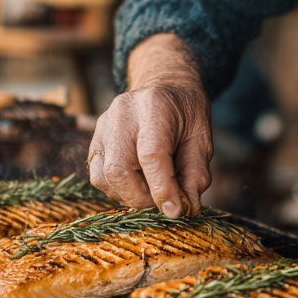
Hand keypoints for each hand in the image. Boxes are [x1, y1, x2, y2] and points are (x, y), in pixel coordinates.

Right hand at [87, 35, 212, 216]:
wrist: (165, 86)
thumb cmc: (186, 113)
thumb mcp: (202, 138)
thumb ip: (195, 174)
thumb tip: (185, 208)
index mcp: (154, 106)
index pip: (151, 154)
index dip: (162, 188)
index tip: (175, 211)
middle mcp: (122, 113)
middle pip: (119, 170)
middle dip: (142, 198)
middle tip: (163, 201)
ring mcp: (104, 124)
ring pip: (103, 176)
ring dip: (128, 195)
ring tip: (150, 189)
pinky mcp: (95, 137)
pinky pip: (97, 174)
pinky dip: (116, 188)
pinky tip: (137, 182)